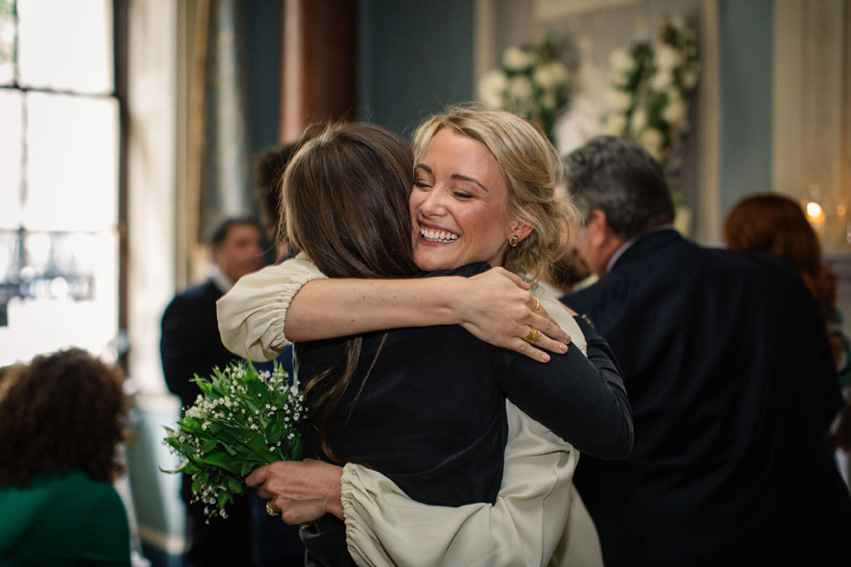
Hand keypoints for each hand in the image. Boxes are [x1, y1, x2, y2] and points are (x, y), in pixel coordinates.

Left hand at [246, 459, 343, 523]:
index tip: (255, 483)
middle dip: (270, 492)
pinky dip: (291, 513)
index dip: (254, 481)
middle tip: (285, 491)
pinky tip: (302, 507)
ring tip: (296, 499)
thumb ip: (289, 469)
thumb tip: (287, 473)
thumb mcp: (302, 463)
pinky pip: (284, 516)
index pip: (252, 478)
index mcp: (274, 470)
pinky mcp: (287, 516)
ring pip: (271, 506)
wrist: (334, 489)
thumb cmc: (322, 473)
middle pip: (261, 493)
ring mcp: (279, 503)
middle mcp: (272, 487)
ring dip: (280, 504)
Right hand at [455, 267, 569, 362]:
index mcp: (524, 297)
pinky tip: (546, 359)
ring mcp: (516, 327)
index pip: (542, 310)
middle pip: (546, 325)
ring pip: (540, 338)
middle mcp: (524, 312)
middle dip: (559, 333)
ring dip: (554, 345)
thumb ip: (517, 280)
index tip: (556, 325)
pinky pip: (525, 348)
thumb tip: (527, 287)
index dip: (551, 319)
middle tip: (567, 340)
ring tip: (564, 351)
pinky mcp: (506, 339)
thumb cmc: (479, 285)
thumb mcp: (500, 273)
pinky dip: (537, 354)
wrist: (463, 300)